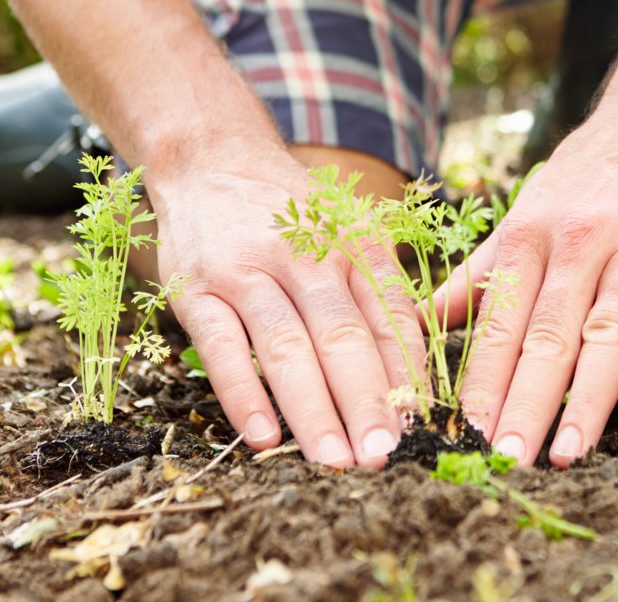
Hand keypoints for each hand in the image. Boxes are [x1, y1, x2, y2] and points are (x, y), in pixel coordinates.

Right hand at [149, 142, 424, 467]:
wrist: (212, 159)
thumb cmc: (291, 213)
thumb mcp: (347, 230)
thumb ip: (377, 291)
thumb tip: (414, 372)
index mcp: (353, 242)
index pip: (389, 314)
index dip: (406, 373)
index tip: (421, 425)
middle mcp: (304, 255)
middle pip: (342, 336)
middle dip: (367, 401)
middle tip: (384, 454)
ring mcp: (247, 272)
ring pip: (286, 347)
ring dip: (313, 409)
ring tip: (335, 459)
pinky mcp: (197, 289)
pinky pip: (221, 347)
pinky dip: (243, 394)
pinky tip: (264, 436)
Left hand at [437, 97, 617, 466]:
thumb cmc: (591, 168)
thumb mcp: (528, 208)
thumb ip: (482, 270)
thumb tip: (421, 320)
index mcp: (531, 233)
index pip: (500, 320)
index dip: (483, 381)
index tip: (464, 436)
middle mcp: (578, 239)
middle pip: (547, 334)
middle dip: (524, 402)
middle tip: (506, 461)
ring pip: (607, 330)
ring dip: (587, 398)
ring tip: (567, 453)